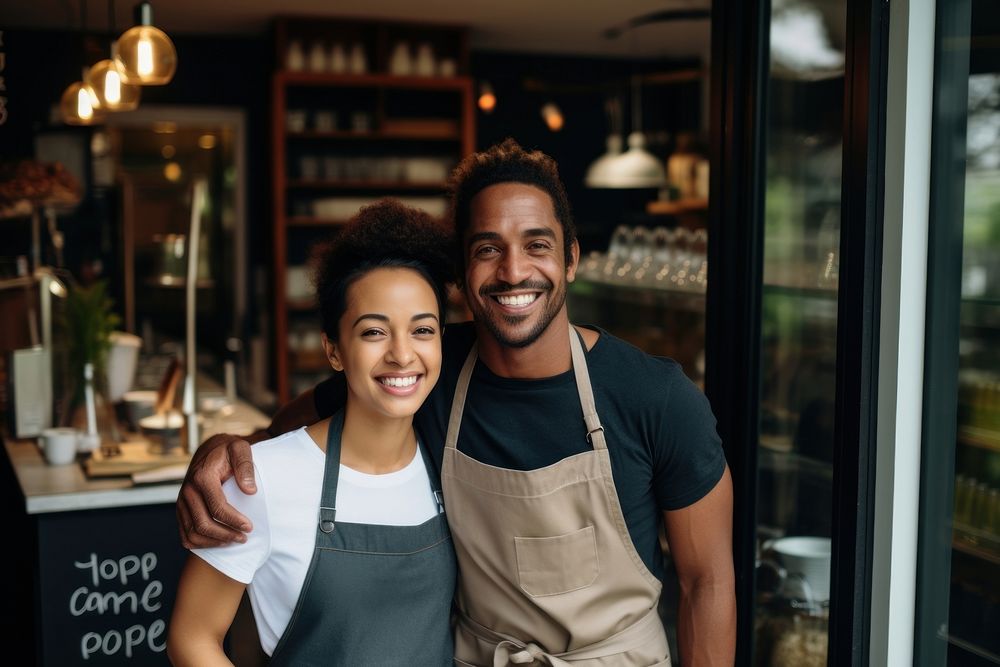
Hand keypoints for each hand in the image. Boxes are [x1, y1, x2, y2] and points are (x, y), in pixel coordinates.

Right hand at [177, 432, 257, 548]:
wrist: (210, 450)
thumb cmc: (228, 451)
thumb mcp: (240, 449)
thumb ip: (245, 466)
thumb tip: (250, 490)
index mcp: (202, 477)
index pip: (217, 507)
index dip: (234, 521)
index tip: (249, 527)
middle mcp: (187, 491)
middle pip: (203, 524)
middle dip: (226, 535)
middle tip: (244, 537)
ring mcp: (181, 502)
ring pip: (192, 534)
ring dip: (214, 542)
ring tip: (234, 540)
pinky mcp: (181, 510)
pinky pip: (185, 535)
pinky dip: (201, 544)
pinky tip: (219, 541)